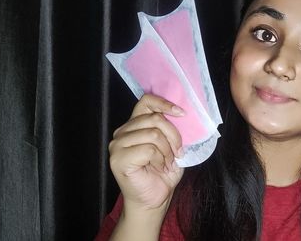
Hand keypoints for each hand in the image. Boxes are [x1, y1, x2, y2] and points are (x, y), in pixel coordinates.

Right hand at [109, 94, 184, 212]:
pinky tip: (158, 168)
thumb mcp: (172, 146)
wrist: (155, 198)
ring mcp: (118, 145)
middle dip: (173, 136)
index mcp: (135, 125)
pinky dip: (160, 159)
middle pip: (154, 118)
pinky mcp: (118, 158)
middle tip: (178, 152)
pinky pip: (148, 149)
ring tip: (167, 162)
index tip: (181, 113)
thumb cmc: (162, 173)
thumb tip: (182, 114)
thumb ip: (172, 129)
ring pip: (153, 134)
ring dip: (167, 150)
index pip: (146, 101)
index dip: (164, 103)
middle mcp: (123, 131)